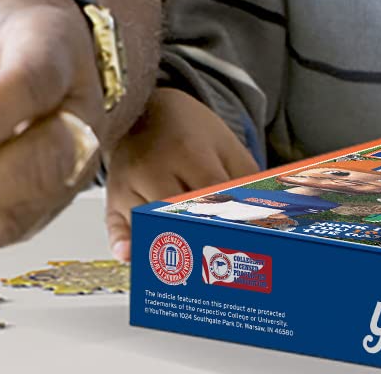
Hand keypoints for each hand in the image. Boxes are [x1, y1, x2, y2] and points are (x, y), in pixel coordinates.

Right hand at [103, 87, 259, 259]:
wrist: (144, 109)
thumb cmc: (189, 131)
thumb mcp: (226, 145)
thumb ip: (248, 181)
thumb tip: (268, 218)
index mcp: (187, 151)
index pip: (212, 195)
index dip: (231, 220)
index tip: (250, 242)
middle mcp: (152, 167)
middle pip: (177, 213)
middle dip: (202, 238)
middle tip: (226, 263)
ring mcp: (128, 183)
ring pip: (149, 224)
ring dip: (170, 248)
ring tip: (195, 270)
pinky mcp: (112, 197)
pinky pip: (115, 225)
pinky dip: (122, 242)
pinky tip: (131, 257)